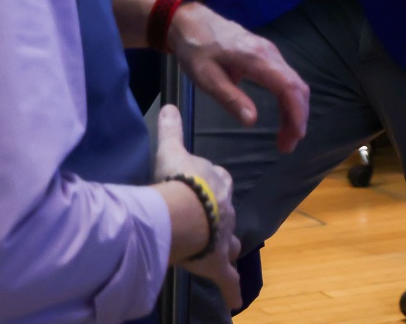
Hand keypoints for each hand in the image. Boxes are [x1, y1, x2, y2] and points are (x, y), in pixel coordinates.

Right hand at [153, 105, 240, 307]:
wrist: (184, 211)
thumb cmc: (178, 180)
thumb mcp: (171, 150)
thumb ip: (171, 128)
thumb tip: (170, 104)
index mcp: (218, 182)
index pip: (219, 181)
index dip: (211, 186)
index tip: (202, 188)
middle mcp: (226, 209)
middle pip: (225, 213)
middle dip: (219, 218)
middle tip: (208, 223)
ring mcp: (223, 238)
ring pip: (228, 244)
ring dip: (225, 248)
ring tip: (224, 255)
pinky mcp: (217, 264)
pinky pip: (228, 280)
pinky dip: (232, 290)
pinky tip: (235, 300)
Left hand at [167, 2, 310, 152]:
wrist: (190, 21)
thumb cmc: (196, 49)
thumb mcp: (206, 78)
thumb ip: (230, 98)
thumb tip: (253, 121)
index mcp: (257, 58)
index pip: (288, 87)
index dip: (296, 113)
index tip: (295, 137)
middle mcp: (270, 53)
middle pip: (296, 86)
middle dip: (298, 117)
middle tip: (287, 145)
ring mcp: (269, 52)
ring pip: (293, 83)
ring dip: (294, 110)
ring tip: (285, 137)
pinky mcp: (265, 54)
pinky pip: (285, 78)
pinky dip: (288, 100)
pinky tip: (281, 116)